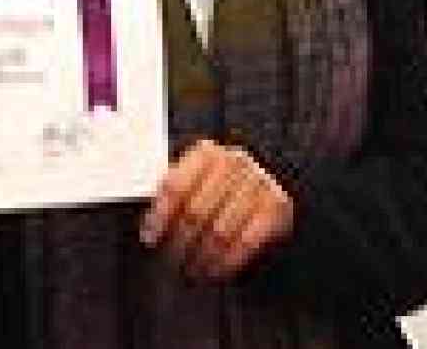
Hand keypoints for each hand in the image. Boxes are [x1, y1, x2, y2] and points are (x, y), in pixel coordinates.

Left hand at [137, 140, 294, 280]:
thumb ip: (172, 198)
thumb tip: (151, 234)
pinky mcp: (276, 207)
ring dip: (203, 258)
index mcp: (206, 154)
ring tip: (191, 273)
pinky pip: (247, 241)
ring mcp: (257, 184)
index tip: (150, 239)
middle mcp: (233, 164)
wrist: (270, 174)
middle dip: (180, 244)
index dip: (160, 217)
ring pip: (220, 230)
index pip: (175, 187)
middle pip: (196, 212)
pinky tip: (215, 273)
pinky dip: (229, 262)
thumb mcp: (195, 179)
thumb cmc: (223, 185)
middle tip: (170, 265)